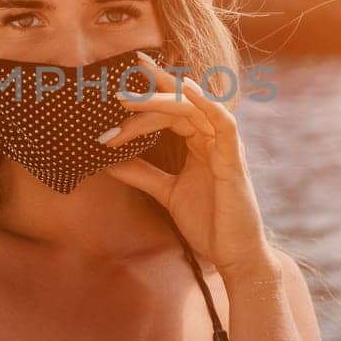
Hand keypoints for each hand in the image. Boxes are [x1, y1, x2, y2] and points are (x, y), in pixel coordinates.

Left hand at [98, 50, 274, 281]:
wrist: (234, 254)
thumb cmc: (208, 222)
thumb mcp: (167, 192)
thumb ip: (142, 173)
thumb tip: (106, 160)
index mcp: (199, 142)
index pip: (169, 111)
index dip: (141, 105)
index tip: (110, 104)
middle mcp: (212, 138)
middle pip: (179, 103)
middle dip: (148, 93)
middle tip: (116, 86)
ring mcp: (225, 146)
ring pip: (194, 108)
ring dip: (162, 99)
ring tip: (130, 95)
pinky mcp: (234, 160)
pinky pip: (224, 123)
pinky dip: (207, 104)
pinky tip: (187, 90)